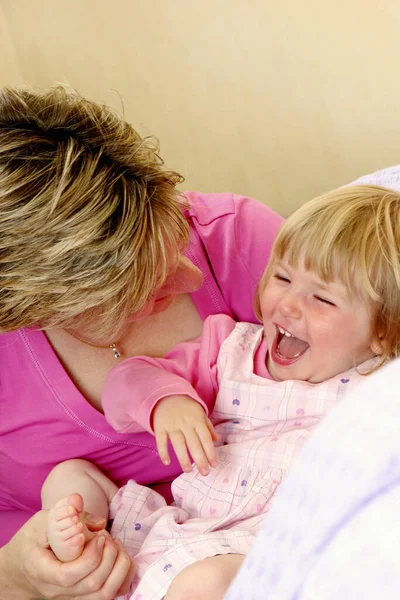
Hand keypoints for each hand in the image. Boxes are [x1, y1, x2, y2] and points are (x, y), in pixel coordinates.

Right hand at [1, 509, 134, 599]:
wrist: (21, 568)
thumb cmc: (32, 541)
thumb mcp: (41, 521)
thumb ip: (61, 511)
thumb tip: (79, 501)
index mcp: (42, 571)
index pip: (68, 576)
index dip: (90, 557)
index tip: (99, 536)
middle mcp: (57, 591)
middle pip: (92, 585)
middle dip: (109, 558)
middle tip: (108, 537)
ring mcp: (71, 597)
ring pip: (104, 595)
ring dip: (118, 568)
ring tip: (114, 546)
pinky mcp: (83, 597)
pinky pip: (109, 596)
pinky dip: (122, 578)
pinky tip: (118, 557)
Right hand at [152, 395, 218, 475]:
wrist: (166, 394)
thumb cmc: (186, 407)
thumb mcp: (200, 413)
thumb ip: (208, 427)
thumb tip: (217, 440)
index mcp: (197, 420)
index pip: (206, 438)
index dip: (210, 452)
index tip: (214, 464)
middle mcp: (185, 423)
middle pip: (194, 444)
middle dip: (200, 459)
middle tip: (204, 473)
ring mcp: (172, 425)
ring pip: (178, 444)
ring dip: (183, 458)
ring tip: (188, 470)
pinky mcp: (160, 426)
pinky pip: (161, 441)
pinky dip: (163, 451)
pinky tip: (167, 462)